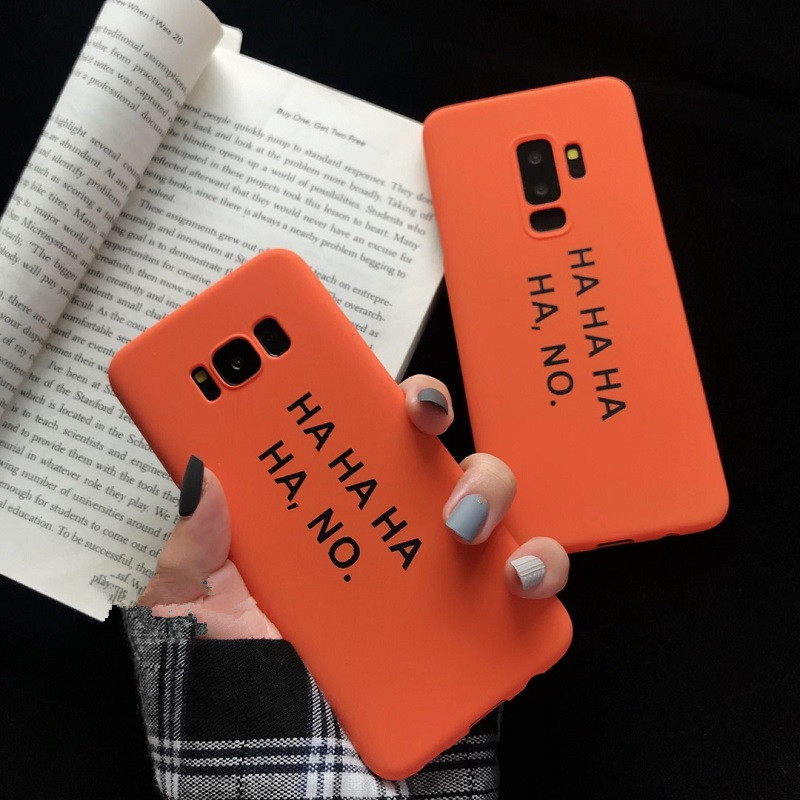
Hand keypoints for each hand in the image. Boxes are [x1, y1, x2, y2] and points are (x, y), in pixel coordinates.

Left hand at [137, 375, 568, 636]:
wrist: (278, 763)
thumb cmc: (244, 677)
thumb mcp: (201, 608)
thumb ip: (197, 545)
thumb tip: (204, 477)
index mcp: (330, 506)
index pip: (356, 428)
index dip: (371, 388)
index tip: (380, 377)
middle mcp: (391, 526)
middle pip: (433, 448)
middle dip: (434, 412)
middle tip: (418, 422)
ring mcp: (437, 572)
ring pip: (492, 502)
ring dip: (491, 490)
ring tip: (464, 522)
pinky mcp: (474, 625)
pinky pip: (528, 593)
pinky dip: (539, 578)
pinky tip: (518, 585)